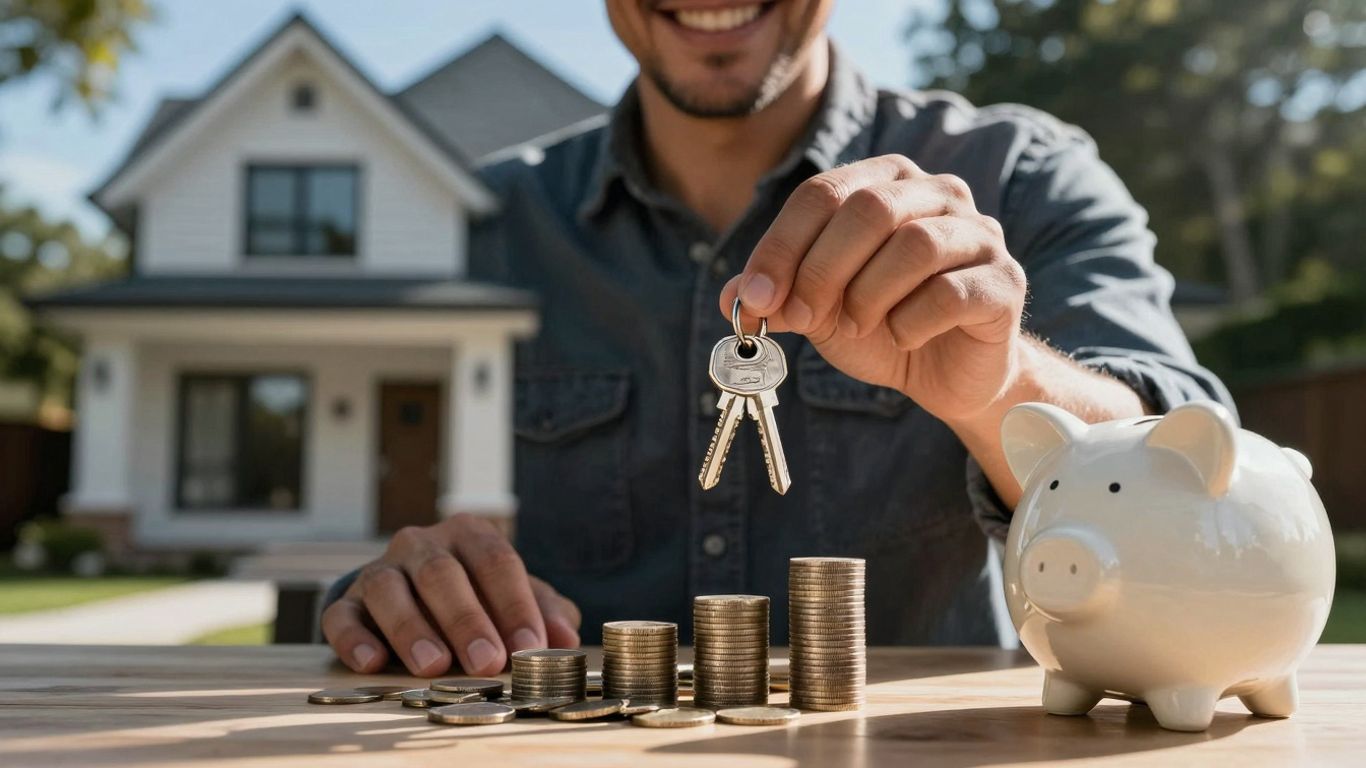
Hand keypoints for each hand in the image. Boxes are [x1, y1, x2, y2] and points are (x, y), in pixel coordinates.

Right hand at [322, 514, 580, 676]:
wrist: (413, 595)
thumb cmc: (476, 596)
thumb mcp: (514, 597)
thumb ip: (544, 612)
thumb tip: (565, 638)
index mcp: (469, 535)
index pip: (496, 561)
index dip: (514, 605)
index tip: (530, 646)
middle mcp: (421, 545)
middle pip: (442, 575)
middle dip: (467, 620)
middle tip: (487, 662)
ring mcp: (380, 570)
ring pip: (389, 590)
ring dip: (412, 628)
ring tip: (433, 665)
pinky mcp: (347, 601)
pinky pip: (342, 615)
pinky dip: (354, 639)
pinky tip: (372, 663)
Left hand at [719, 154, 1026, 425]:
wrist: (945, 374)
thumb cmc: (881, 325)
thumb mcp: (817, 309)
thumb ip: (777, 296)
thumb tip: (733, 297)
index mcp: (887, 182)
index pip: (823, 193)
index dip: (781, 246)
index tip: (754, 297)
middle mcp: (939, 193)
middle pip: (869, 210)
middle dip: (821, 269)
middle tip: (801, 316)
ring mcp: (980, 234)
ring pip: (915, 246)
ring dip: (868, 296)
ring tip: (857, 325)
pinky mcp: (1005, 281)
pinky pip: (950, 293)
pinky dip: (911, 322)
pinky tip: (902, 337)